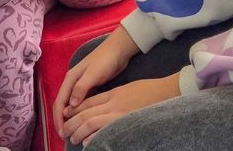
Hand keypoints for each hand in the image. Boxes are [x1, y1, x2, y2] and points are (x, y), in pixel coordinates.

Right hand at [54, 27, 138, 137]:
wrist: (118, 50)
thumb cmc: (105, 60)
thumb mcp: (93, 74)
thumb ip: (81, 88)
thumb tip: (71, 106)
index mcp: (70, 79)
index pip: (59, 102)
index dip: (58, 119)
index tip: (62, 132)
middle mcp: (72, 82)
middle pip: (62, 105)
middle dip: (62, 121)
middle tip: (66, 136)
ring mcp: (80, 84)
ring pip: (71, 104)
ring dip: (70, 118)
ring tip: (73, 132)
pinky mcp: (89, 87)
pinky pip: (80, 103)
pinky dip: (79, 113)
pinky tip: (83, 121)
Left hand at [61, 74, 180, 145]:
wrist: (167, 92)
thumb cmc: (149, 91)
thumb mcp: (128, 90)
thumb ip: (114, 97)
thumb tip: (102, 108)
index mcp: (113, 93)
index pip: (87, 102)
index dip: (74, 109)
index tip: (66, 116)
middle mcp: (113, 102)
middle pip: (85, 112)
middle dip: (72, 122)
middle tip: (65, 131)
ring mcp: (119, 113)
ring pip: (91, 121)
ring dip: (79, 131)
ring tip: (73, 138)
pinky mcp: (126, 122)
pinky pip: (106, 130)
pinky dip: (94, 137)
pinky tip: (87, 142)